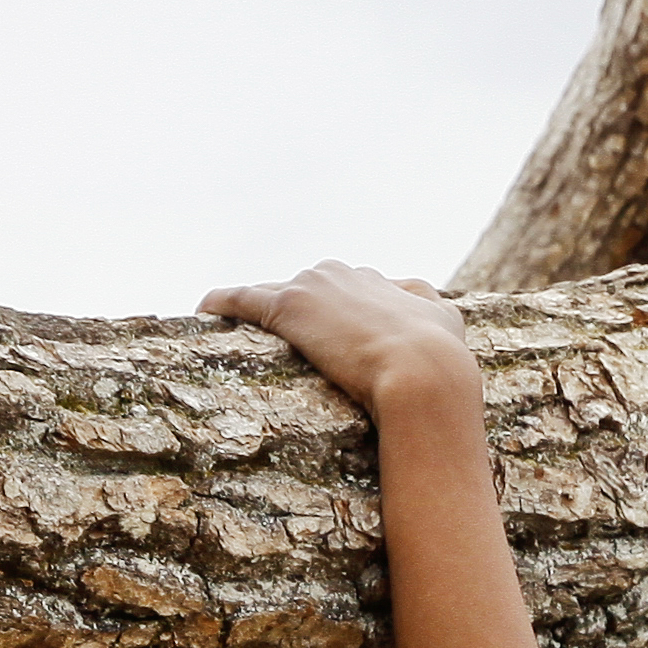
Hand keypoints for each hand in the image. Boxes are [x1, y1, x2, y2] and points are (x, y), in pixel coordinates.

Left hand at [204, 260, 471, 411]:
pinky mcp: (285, 308)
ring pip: (271, 291)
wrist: (425, 374)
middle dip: (295, 310)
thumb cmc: (441, 357)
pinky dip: (219, 303)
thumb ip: (427, 302)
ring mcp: (311, 287)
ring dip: (255, 307)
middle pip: (305, 287)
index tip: (323, 334)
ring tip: (234, 327)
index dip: (332, 313)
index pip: (343, 288)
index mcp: (376, 279)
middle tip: (284, 343)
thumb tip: (414, 294)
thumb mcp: (446, 319)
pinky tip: (202, 311)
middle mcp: (342, 273)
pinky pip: (239, 298)